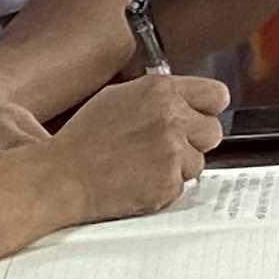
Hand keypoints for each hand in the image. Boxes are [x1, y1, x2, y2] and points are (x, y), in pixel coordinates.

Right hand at [50, 74, 230, 225]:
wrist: (61, 176)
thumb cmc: (83, 140)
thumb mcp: (120, 97)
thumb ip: (159, 97)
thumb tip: (186, 102)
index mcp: (161, 90)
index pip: (217, 95)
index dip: (207, 110)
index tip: (199, 119)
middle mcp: (171, 116)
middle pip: (213, 131)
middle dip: (194, 142)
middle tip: (166, 150)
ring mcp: (172, 150)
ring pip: (198, 163)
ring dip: (177, 168)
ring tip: (143, 167)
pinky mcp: (168, 181)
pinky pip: (181, 187)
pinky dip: (163, 189)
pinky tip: (138, 182)